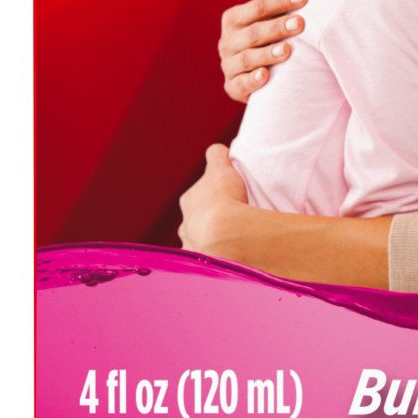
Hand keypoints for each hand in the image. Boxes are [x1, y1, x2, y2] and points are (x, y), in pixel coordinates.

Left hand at [178, 143, 250, 258]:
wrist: (227, 235)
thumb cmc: (224, 198)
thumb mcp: (221, 167)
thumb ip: (217, 155)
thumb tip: (217, 150)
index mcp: (188, 201)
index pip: (197, 195)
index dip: (212, 195)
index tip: (225, 197)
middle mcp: (185, 225)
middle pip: (196, 221)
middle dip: (209, 221)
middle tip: (231, 219)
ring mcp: (193, 248)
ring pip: (201, 243)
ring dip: (212, 242)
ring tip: (232, 241)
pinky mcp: (204, 267)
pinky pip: (211, 262)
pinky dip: (219, 259)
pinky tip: (231, 257)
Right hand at [218, 0, 307, 101]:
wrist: (248, 73)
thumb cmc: (262, 39)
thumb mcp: (268, 20)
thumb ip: (278, 4)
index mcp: (234, 19)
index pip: (258, 6)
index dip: (281, 1)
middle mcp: (227, 41)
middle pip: (254, 32)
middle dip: (278, 27)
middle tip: (300, 23)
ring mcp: (228, 64)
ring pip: (247, 58)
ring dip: (268, 54)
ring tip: (288, 50)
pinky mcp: (232, 86)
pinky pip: (240, 83)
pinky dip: (252, 80)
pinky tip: (266, 76)